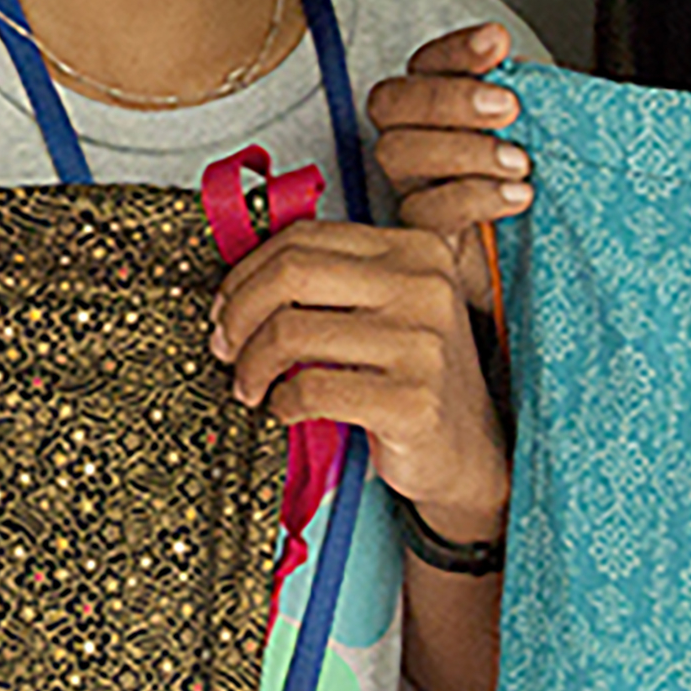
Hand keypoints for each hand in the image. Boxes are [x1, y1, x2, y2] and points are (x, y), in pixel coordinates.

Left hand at [210, 218, 509, 551]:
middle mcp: (425, 286)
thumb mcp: (383, 306)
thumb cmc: (408, 374)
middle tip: (225, 347)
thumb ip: (330, 277)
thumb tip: (236, 279)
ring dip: (251, 365)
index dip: (247, 273)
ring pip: (291, 332)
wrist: (466, 451)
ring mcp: (424, 343)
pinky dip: (282, 403)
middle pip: (291, 274)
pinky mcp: (413, 400)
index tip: (225, 309)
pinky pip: (310, 389)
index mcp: (415, 249)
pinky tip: (286, 410)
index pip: (303, 239)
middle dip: (239, 314)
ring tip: (251, 386)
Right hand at [364, 23, 527, 254]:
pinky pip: (423, 212)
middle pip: (391, 103)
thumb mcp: (541, 129)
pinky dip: (472, 197)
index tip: (496, 42)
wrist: (545, 255)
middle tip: (507, 108)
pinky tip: (517, 195)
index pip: (426, 64)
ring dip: (460, 150)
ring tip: (518, 162)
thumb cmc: (538, 182)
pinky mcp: (423, 232)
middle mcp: (413, 137)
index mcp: (437, 103)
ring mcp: (411, 184)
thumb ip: (531, 95)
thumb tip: (521, 62)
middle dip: (449, 99)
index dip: (455, 51)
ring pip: (397, 152)